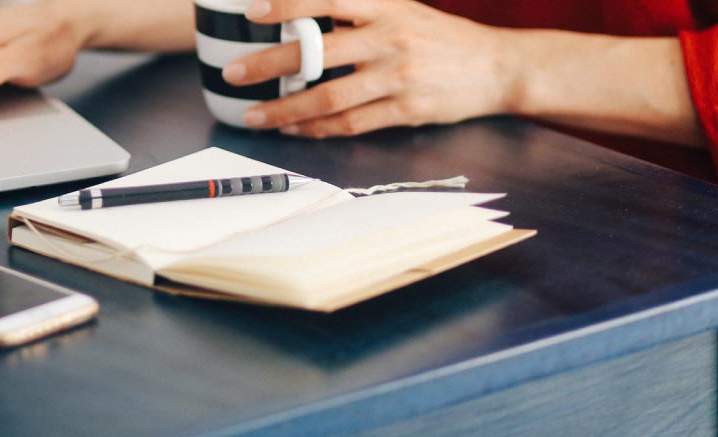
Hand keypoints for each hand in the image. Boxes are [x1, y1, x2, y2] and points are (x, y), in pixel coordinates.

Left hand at [226, 0, 516, 137]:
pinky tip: (293, 128)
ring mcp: (398, 76)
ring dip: (285, 108)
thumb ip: (356, 12)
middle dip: (269, 64)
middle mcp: (390, 38)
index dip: (289, 4)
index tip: (254, 12)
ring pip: (329, 96)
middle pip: (318, 53)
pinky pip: (351, 123)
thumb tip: (300, 17)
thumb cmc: (437, 37)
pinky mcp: (406, 109)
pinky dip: (316, 128)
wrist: (497, 67)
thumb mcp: (401, 8)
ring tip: (255, 115)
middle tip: (235, 73)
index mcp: (386, 6)